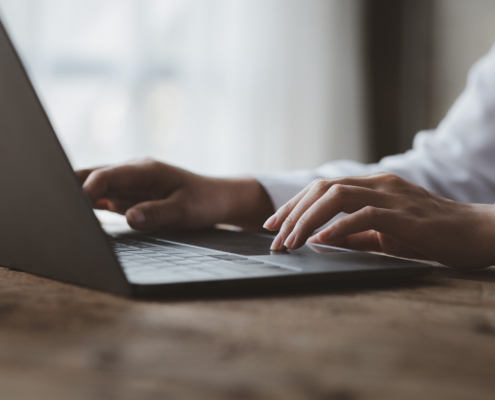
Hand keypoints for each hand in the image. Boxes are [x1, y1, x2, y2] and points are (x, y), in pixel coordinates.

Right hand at [77, 158, 273, 230]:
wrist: (216, 199)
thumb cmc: (204, 201)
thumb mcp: (185, 211)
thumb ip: (157, 213)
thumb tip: (130, 218)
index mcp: (145, 170)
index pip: (107, 175)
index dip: (87, 188)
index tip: (72, 205)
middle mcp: (132, 173)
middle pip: (93, 176)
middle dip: (71, 189)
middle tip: (54, 209)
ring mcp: (128, 185)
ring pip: (94, 187)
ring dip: (78, 199)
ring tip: (60, 217)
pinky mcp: (129, 197)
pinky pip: (103, 199)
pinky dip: (89, 208)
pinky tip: (78, 221)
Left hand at [263, 173, 494, 268]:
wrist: (476, 233)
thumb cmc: (430, 234)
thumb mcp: (384, 234)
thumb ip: (355, 234)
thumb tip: (321, 241)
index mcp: (371, 186)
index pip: (322, 189)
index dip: (294, 205)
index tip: (273, 224)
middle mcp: (378, 184)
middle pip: (322, 189)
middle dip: (292, 213)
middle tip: (273, 237)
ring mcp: (392, 196)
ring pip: (337, 197)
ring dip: (308, 220)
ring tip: (289, 241)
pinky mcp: (405, 214)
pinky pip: (364, 216)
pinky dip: (338, 227)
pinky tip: (320, 241)